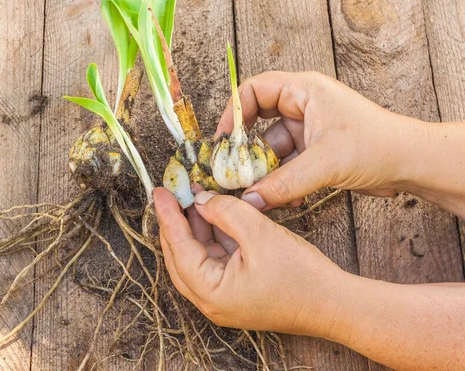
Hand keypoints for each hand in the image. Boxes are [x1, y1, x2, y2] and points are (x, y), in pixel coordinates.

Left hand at [154, 186, 464, 369]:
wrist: (335, 304)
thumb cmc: (301, 275)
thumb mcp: (259, 233)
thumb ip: (225, 212)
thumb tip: (201, 201)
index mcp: (211, 293)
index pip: (178, 248)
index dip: (168, 216)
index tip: (158, 191)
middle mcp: (211, 300)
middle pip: (181, 255)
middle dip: (177, 221)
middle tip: (172, 191)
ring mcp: (223, 298)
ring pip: (197, 256)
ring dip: (195, 226)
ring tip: (195, 195)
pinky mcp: (236, 291)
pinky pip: (215, 259)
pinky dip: (212, 236)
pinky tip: (214, 212)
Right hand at [216, 71, 422, 209]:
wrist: (411, 164)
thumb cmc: (377, 146)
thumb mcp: (325, 163)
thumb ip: (284, 183)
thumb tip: (251, 200)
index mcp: (304, 90)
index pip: (254, 89)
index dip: (233, 112)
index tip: (222, 140)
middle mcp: (302, 105)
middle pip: (257, 119)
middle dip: (245, 146)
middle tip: (232, 168)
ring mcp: (307, 128)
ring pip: (270, 146)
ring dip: (263, 169)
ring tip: (255, 191)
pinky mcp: (313, 150)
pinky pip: (285, 162)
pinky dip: (280, 179)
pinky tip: (280, 197)